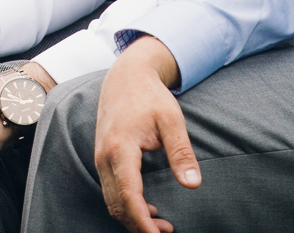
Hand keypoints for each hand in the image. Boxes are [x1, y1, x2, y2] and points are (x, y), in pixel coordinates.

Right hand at [94, 38, 196, 232]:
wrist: (126, 75)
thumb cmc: (150, 95)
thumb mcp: (171, 120)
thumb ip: (181, 152)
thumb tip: (193, 184)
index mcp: (121, 148)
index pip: (129, 196)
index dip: (143, 222)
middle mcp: (104, 156)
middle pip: (116, 205)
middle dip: (140, 225)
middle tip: (168, 231)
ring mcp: (100, 157)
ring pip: (111, 200)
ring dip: (133, 217)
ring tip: (162, 223)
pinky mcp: (102, 157)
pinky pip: (111, 190)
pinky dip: (126, 204)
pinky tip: (148, 207)